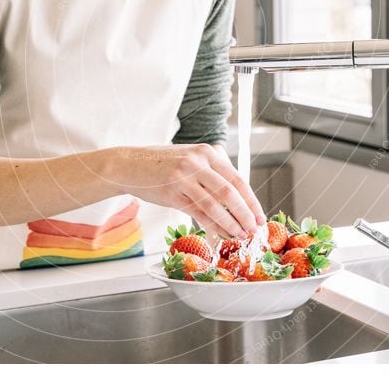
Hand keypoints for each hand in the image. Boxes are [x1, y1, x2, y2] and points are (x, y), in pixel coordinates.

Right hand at [104, 144, 265, 238]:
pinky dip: (213, 225)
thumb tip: (236, 199)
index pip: (237, 178)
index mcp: (206, 152)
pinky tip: (221, 234)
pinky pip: (198, 212)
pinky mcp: (171, 191)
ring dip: (231, 222)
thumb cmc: (161, 165)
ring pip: (215, 203)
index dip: (251, 200)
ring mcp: (184, 176)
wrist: (128, 164)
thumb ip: (211, 173)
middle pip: (230, 191)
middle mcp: (197, 161)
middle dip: (246, 213)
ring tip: (241, 235)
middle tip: (254, 228)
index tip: (259, 216)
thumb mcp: (189, 159)